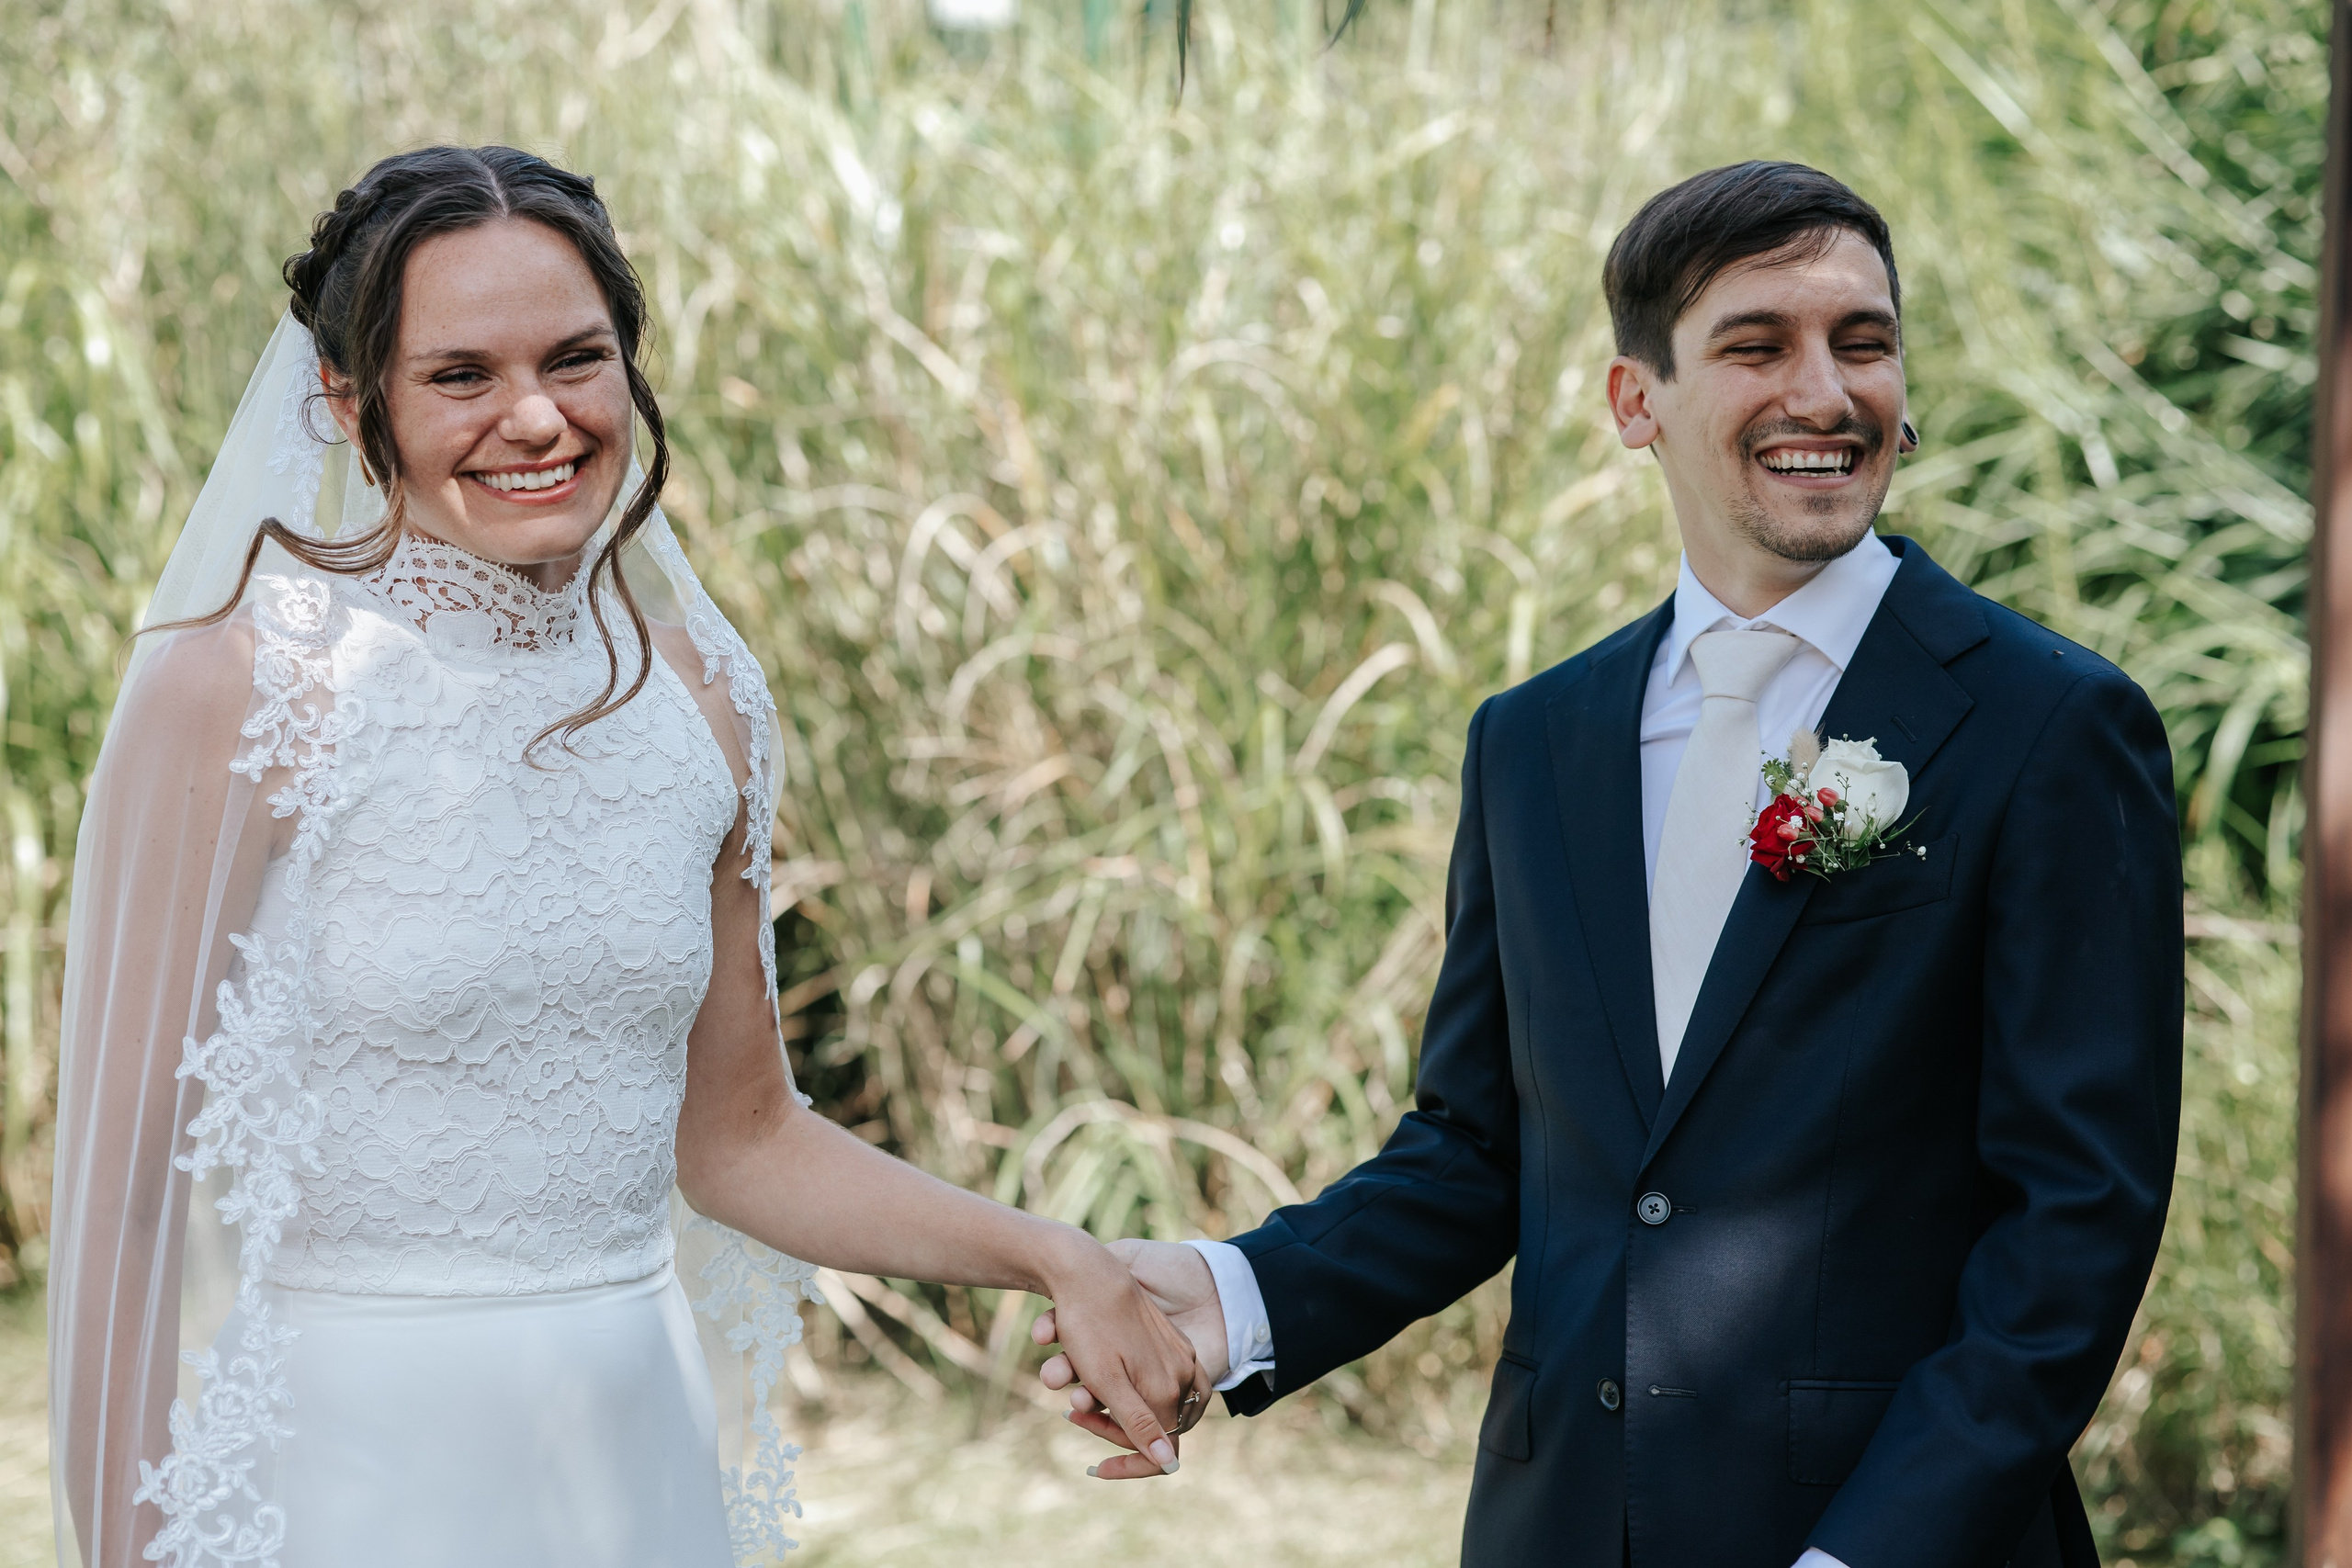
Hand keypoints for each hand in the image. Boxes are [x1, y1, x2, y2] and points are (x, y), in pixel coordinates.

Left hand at [1034, 1239, 1226, 1477]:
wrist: (1088, 1270)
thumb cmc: (1091, 1326)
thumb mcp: (1108, 1381)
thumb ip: (1139, 1422)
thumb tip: (1167, 1463)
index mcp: (1169, 1389)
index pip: (1159, 1452)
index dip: (1129, 1466)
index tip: (1097, 1467)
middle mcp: (1182, 1374)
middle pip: (1151, 1425)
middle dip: (1108, 1425)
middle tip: (1072, 1410)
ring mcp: (1177, 1354)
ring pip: (1145, 1399)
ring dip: (1103, 1398)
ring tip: (1069, 1380)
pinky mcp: (1167, 1338)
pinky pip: (1150, 1376)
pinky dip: (1121, 1380)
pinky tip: (1092, 1366)